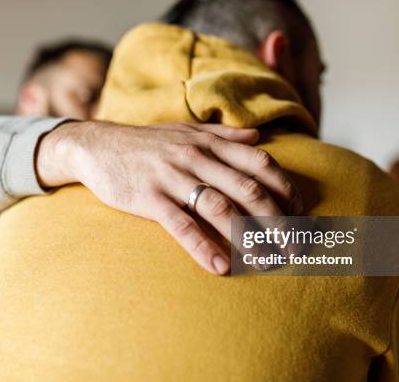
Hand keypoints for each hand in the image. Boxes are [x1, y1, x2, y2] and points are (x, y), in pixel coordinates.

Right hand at [36, 121, 301, 274]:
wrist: (97, 145)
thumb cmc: (147, 143)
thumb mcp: (187, 132)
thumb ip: (225, 136)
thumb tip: (258, 137)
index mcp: (209, 143)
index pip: (260, 163)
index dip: (286, 189)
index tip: (301, 213)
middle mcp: (197, 158)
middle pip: (249, 190)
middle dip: (278, 220)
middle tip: (295, 248)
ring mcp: (173, 178)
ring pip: (221, 208)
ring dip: (249, 238)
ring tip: (267, 262)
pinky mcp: (150, 199)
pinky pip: (182, 225)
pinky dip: (202, 246)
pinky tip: (219, 266)